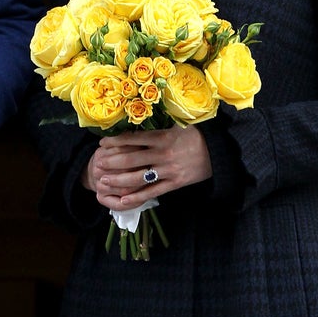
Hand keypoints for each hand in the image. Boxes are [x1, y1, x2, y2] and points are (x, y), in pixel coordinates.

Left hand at [82, 124, 211, 210]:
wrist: (220, 152)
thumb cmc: (196, 134)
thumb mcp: (178, 123)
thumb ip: (160, 124)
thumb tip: (141, 116)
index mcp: (163, 137)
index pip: (133, 139)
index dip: (115, 141)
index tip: (101, 143)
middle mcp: (163, 154)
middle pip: (131, 159)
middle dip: (112, 162)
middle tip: (97, 164)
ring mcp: (168, 171)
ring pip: (138, 178)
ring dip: (118, 180)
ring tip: (103, 181)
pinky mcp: (175, 184)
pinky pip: (153, 192)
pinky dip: (137, 197)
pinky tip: (123, 199)